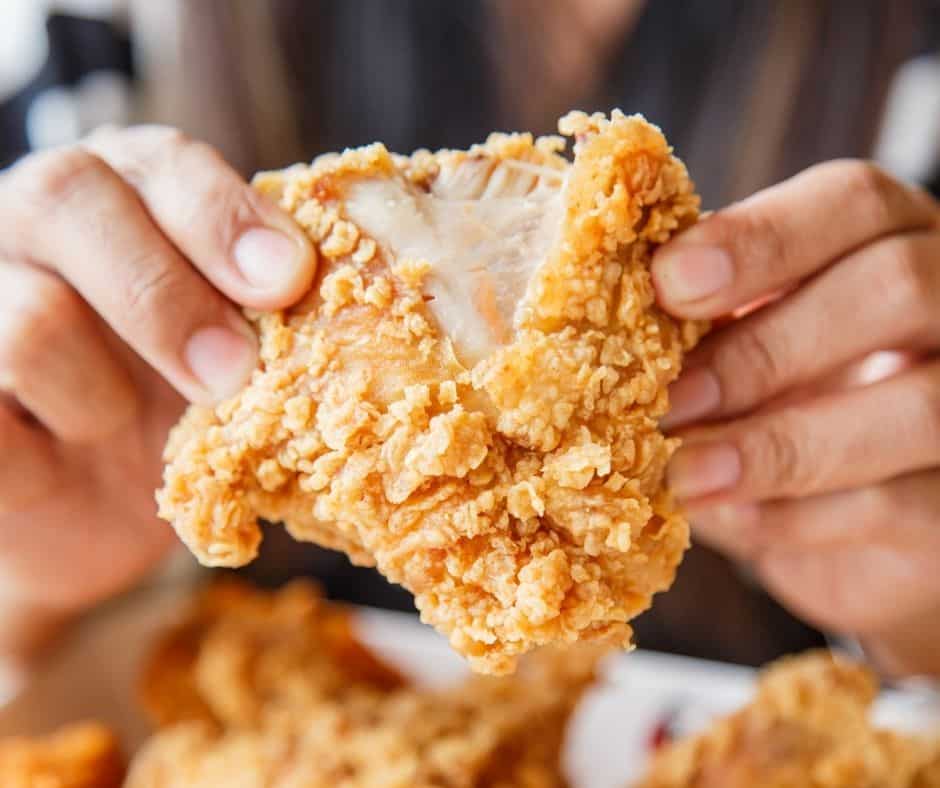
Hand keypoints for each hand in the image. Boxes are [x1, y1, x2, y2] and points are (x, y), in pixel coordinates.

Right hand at [0, 127, 314, 659]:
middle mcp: (37, 224)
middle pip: (65, 198)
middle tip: (234, 373)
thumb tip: (357, 307)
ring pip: (28, 319)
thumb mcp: (242, 346)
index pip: (161, 162)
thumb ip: (270, 309)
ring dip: (108, 392)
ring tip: (134, 424)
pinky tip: (78, 453)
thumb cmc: (190, 402)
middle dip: (165, 296)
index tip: (288, 279)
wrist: (107, 505)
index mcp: (125, 191)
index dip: (221, 215)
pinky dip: (46, 445)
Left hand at [652, 160, 939, 676]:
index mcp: (890, 239)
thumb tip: (594, 325)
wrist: (866, 514)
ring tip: (683, 477)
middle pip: (895, 287)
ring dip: (777, 445)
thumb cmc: (790, 399)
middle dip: (764, 348)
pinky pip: (901, 507)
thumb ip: (703, 323)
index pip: (850, 202)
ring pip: (917, 406)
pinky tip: (730, 520)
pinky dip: (798, 518)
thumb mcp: (748, 343)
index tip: (667, 283)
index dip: (759, 237)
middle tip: (667, 399)